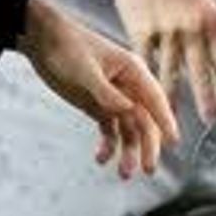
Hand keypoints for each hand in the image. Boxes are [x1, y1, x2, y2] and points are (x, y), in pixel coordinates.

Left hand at [16, 0, 177, 178]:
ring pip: (128, 130)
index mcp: (133, 70)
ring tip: (123, 174)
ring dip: (127, 152)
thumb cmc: (67, 47)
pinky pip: (109, 131)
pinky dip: (108, 146)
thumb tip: (128, 110)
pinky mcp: (98, 107)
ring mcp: (114, 98)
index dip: (166, 120)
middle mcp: (128, 86)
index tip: (173, 142)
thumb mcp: (85, 69)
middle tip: (147, 169)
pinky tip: (101, 158)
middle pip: (144, 120)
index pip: (155, 99)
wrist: (42, 41)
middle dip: (147, 146)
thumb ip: (106, 92)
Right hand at [97, 0, 215, 121]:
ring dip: (173, 95)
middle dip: (207, 97)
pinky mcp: (139, 28)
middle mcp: (189, 25)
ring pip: (170, 69)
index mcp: (210, 17)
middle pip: (201, 69)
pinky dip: (146, 77)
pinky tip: (146, 93)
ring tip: (172, 117)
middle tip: (211, 119)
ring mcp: (163, 28)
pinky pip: (145, 59)